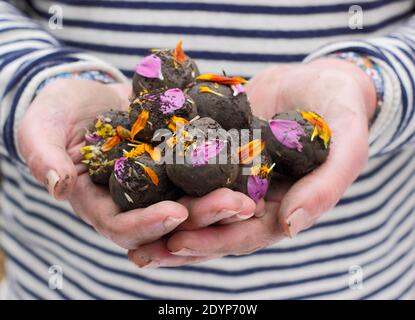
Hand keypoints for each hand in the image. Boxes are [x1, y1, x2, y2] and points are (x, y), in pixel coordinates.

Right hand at [18, 78, 257, 248]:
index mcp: (100, 205)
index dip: (148, 225)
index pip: (123, 227)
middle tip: (235, 206)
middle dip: (202, 217)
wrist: (90, 94)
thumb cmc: (60, 112)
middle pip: (169, 221)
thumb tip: (57, 186)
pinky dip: (225, 176)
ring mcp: (160, 187)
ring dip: (223, 204)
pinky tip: (250, 170)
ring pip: (193, 203)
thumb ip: (44, 155)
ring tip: (252, 196)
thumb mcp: (41, 127)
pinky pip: (203, 176)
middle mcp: (134, 203)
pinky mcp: (178, 166)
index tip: (177, 213)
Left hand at [128, 58, 376, 265]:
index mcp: (283, 206)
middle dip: (179, 239)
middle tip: (140, 251)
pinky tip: (136, 177)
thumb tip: (291, 228)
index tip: (179, 244)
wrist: (320, 78)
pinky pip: (191, 163)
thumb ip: (325, 187)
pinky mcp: (218, 148)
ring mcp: (234, 173)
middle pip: (215, 225)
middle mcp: (255, 196)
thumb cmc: (341, 111)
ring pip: (197, 199)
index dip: (215, 241)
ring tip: (126, 229)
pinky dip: (166, 174)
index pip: (247, 233)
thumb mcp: (346, 146)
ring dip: (164, 215)